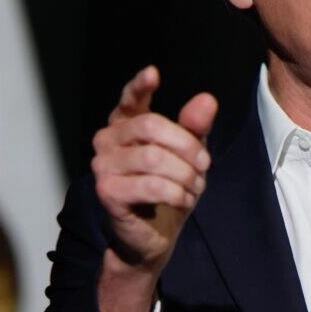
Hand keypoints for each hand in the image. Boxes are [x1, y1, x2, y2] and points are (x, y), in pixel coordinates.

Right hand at [93, 66, 217, 311]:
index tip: (153, 74)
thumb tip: (208, 100)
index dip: (140, 86)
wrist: (152, 238)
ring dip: (185, 175)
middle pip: (150, 126)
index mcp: (125, 125)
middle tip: (205, 165)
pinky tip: (184, 199)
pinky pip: (150, 185)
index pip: (130, 99)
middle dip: (187, 145)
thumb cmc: (167, 190)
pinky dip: (176, 193)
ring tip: (195, 187)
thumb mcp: (188, 156)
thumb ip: (195, 128)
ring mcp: (103, 166)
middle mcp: (107, 140)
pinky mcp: (106, 192)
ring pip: (154, 158)